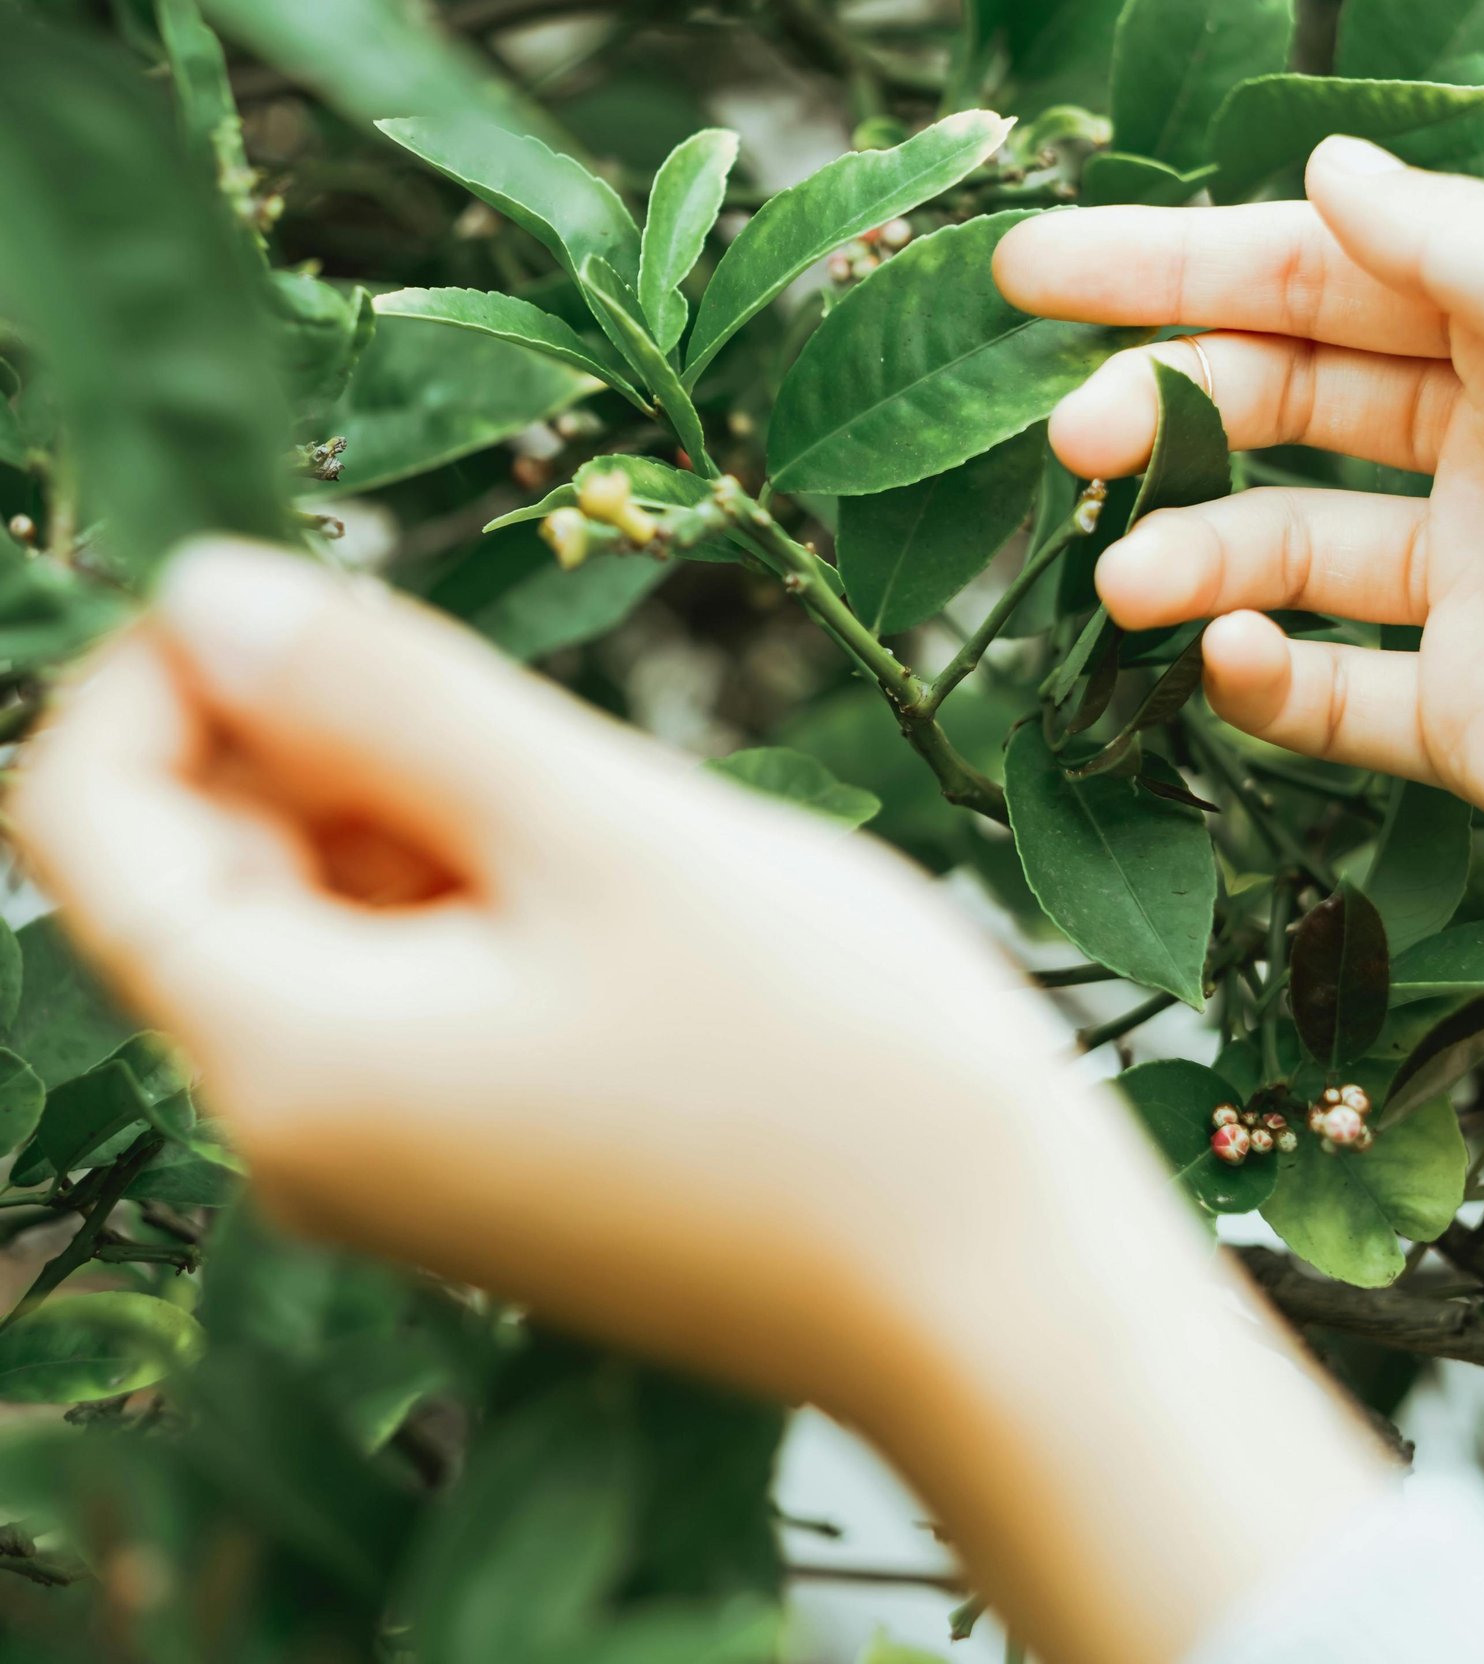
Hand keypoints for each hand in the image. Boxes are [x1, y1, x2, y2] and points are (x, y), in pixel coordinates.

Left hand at [10, 539, 1383, 1663]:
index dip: (162, 667)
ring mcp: (388, 1150)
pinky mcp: (476, 1148)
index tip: (316, 586)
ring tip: (578, 791)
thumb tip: (200, 588)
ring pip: (311, 901)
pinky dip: (460, 873)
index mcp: (285, 1056)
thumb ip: (380, 695)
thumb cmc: (830, 1059)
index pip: (82, 816)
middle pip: (196, 856)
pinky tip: (595, 859)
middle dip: (304, 726)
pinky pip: (399, 970)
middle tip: (493, 690)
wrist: (1000, 1291)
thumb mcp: (597, 827)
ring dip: (401, 794)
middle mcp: (296, 1126)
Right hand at [996, 135, 1483, 861]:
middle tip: (1068, 432)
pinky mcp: (1475, 718)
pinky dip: (1259, 683)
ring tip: (1128, 580)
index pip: (1311, 275)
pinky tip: (1224, 659)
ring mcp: (1478, 582)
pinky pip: (1335, 695)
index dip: (1173, 266)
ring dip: (1188, 555)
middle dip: (1161, 406)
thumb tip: (1328, 168)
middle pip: (1279, 403)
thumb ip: (1452, 240)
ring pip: (1284, 552)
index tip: (1035, 273)